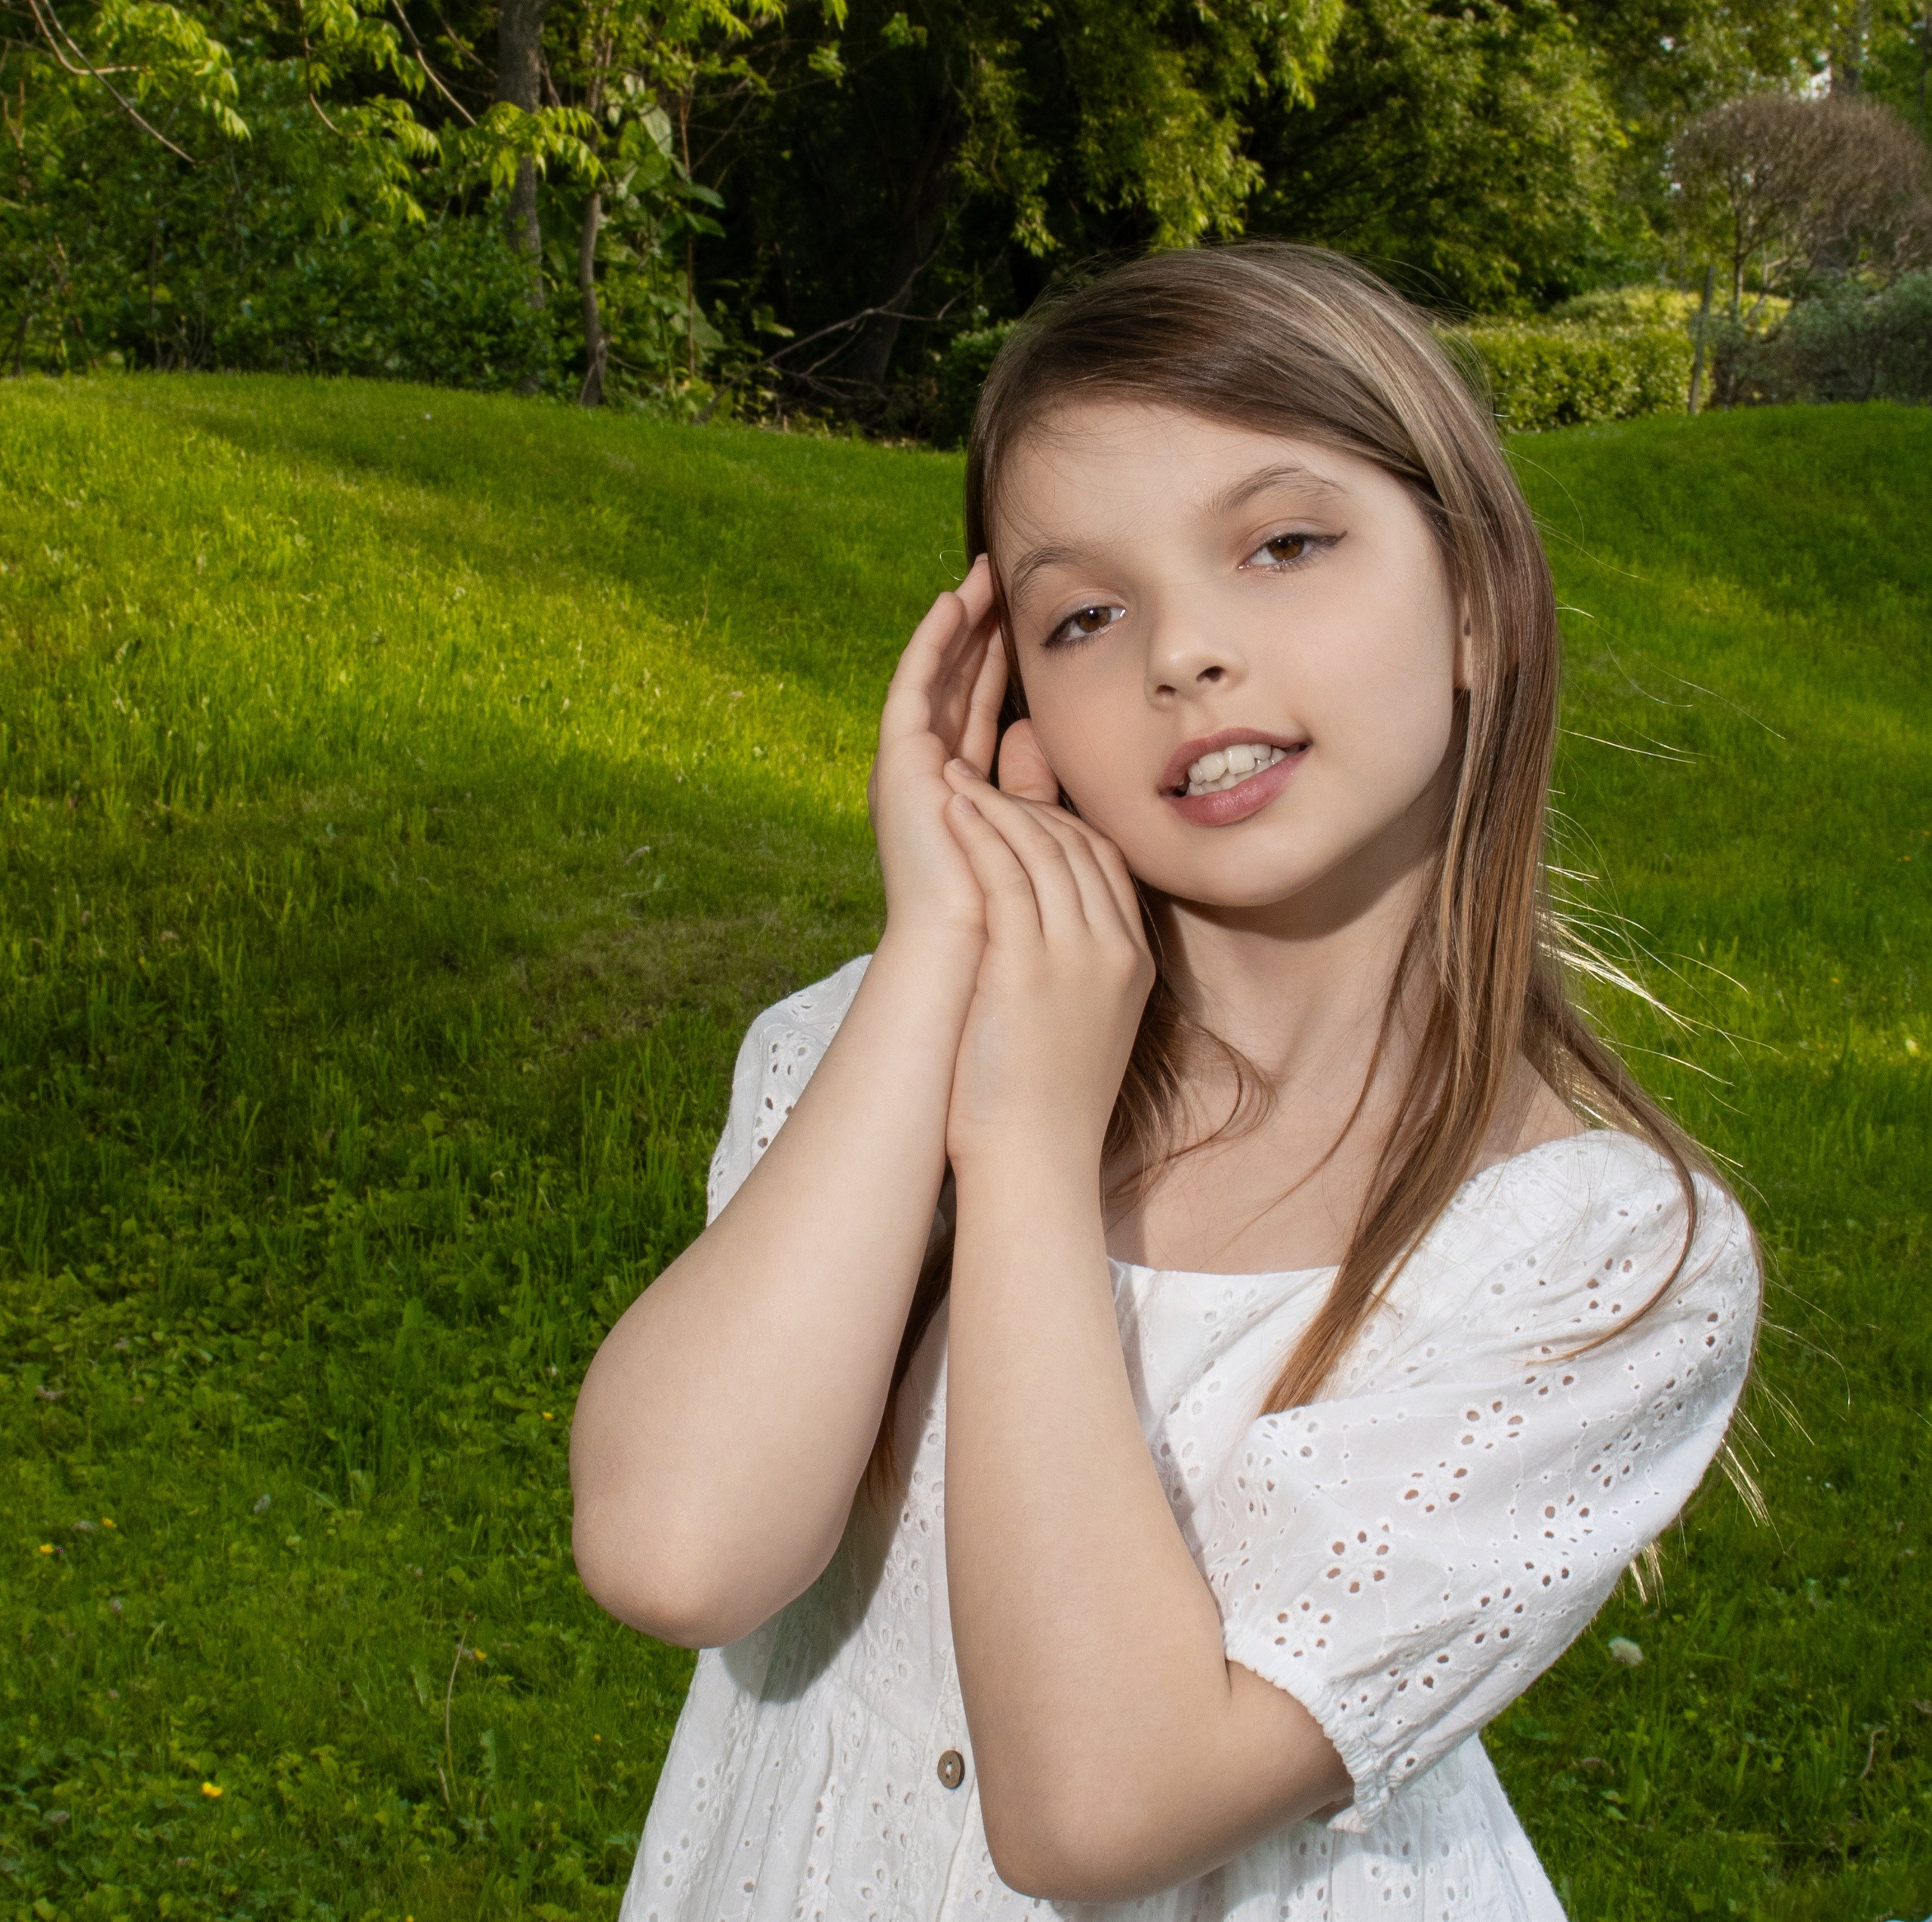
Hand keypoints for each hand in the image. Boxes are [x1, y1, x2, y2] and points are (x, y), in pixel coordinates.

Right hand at [868, 555, 1006, 946]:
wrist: (969, 947)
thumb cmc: (1006, 904)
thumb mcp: (1026, 824)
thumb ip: (1030, 781)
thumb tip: (1038, 730)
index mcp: (956, 790)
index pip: (978, 710)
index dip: (997, 664)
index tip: (1022, 621)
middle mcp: (927, 773)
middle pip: (954, 684)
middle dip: (976, 631)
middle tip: (998, 576)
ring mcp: (908, 766)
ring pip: (934, 675)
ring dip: (956, 624)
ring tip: (981, 574)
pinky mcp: (899, 761)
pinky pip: (914, 686)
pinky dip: (931, 644)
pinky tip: (952, 603)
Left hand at [939, 746, 1154, 1173]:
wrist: (1035, 1163)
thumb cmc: (1042, 1105)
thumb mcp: (1080, 1026)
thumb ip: (1073, 970)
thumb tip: (1039, 939)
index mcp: (1133, 963)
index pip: (1107, 865)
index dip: (1061, 824)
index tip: (1017, 805)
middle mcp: (1114, 950)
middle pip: (1079, 846)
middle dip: (1027, 802)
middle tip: (976, 776)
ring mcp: (1077, 956)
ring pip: (1043, 849)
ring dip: (995, 804)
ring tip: (952, 778)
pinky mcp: (1029, 966)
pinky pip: (1008, 876)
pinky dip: (980, 834)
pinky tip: (952, 812)